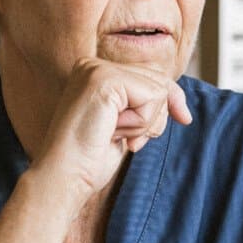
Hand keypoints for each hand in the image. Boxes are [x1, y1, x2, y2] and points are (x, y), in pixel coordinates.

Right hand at [31, 58, 192, 203]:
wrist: (63, 177)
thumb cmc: (90, 159)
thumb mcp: (125, 125)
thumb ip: (143, 105)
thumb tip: (179, 102)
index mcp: (95, 72)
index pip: (152, 78)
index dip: (167, 104)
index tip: (155, 131)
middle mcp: (93, 65)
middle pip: (160, 81)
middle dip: (154, 118)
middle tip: (124, 138)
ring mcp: (97, 69)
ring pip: (159, 90)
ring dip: (145, 123)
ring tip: (113, 134)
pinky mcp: (104, 79)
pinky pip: (152, 97)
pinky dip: (141, 123)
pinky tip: (113, 131)